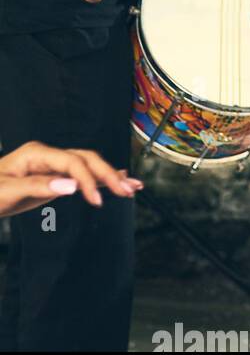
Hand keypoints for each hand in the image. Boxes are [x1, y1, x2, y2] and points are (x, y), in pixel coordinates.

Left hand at [0, 141, 142, 218]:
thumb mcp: (7, 192)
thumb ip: (40, 186)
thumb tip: (73, 185)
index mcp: (38, 153)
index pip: (73, 162)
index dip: (88, 180)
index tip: (97, 201)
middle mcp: (48, 155)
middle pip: (86, 159)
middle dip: (109, 174)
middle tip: (127, 191)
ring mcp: (51, 165)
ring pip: (88, 165)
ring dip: (110, 175)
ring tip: (132, 187)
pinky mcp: (52, 177)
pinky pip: (80, 175)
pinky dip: (99, 180)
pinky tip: (116, 182)